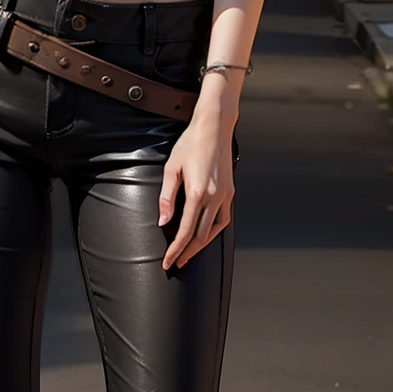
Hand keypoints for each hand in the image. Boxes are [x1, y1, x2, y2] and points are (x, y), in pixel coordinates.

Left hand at [158, 97, 235, 271]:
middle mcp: (215, 197)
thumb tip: (163, 222)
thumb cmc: (190, 145)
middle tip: (175, 263)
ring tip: (189, 253)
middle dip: (188, 252)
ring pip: (215, 230)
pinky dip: (213, 231)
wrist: (214, 128)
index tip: (168, 262)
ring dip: (202, 245)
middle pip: (202, 236)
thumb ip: (167, 198)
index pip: (186, 232)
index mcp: (198, 193)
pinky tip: (204, 234)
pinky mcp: (230, 191)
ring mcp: (225, 195)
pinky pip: (223, 219)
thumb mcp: (171, 169)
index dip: (176, 250)